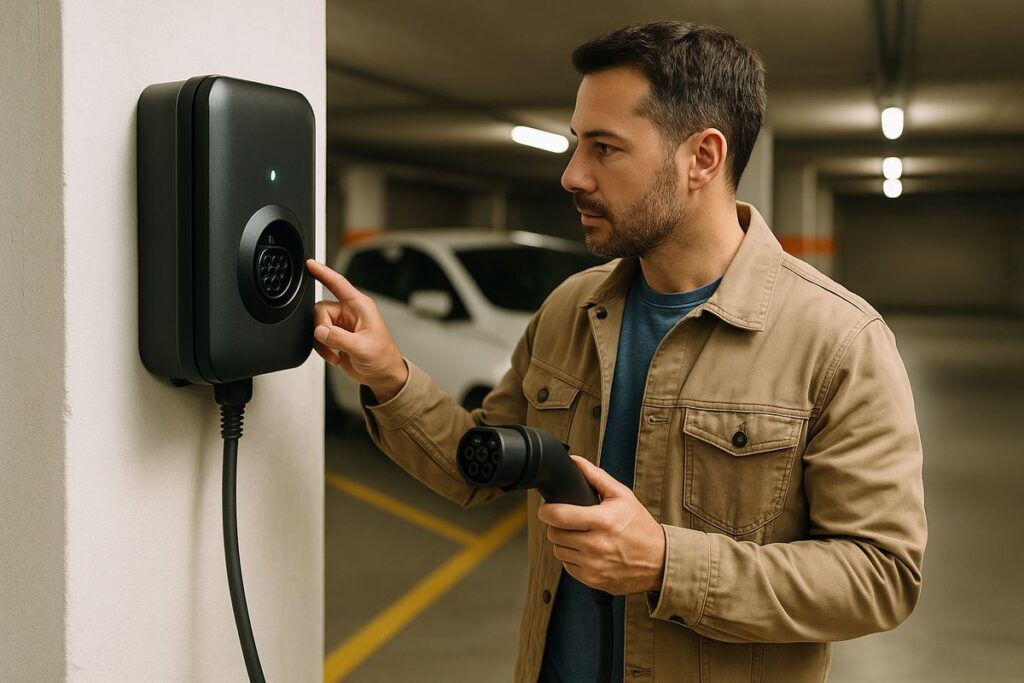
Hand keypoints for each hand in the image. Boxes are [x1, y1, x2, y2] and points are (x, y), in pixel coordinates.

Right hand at [305, 259, 408, 401]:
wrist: (381, 375)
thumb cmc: (382, 357)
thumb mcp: (362, 348)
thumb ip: (339, 338)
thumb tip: (320, 331)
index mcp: (360, 306)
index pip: (338, 284)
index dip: (323, 272)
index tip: (310, 264)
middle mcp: (349, 312)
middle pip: (320, 310)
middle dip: (321, 329)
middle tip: (332, 345)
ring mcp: (341, 324)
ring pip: (317, 325)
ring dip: (322, 342)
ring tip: (336, 354)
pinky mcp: (335, 336)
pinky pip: (318, 337)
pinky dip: (323, 349)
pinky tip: (335, 356)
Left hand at [537, 455, 665, 594]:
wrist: (658, 561)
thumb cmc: (640, 526)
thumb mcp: (622, 496)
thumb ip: (595, 476)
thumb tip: (575, 462)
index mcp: (603, 521)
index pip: (558, 516)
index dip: (546, 511)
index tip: (547, 508)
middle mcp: (596, 545)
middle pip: (554, 534)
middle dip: (557, 525)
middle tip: (569, 521)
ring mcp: (594, 565)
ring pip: (558, 551)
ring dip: (564, 542)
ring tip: (581, 536)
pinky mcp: (593, 580)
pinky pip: (568, 566)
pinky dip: (573, 558)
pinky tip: (587, 551)